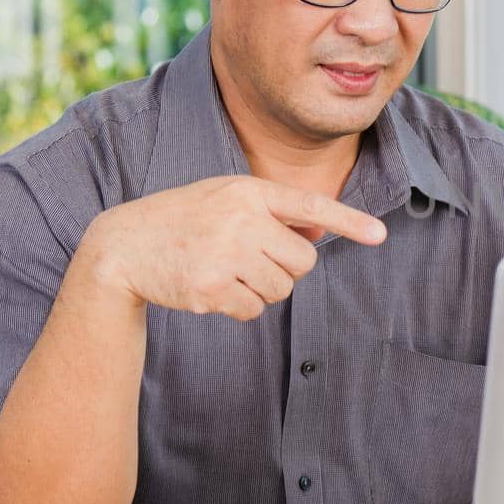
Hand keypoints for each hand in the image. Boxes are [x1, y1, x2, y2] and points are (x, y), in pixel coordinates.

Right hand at [80, 176, 385, 319]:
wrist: (123, 246)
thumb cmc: (185, 220)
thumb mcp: (227, 200)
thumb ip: (273, 212)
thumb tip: (319, 236)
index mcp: (248, 192)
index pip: (309, 207)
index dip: (348, 222)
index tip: (380, 235)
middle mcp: (241, 221)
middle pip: (303, 262)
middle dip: (286, 267)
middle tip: (252, 259)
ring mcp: (226, 256)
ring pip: (282, 289)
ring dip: (263, 288)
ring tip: (228, 270)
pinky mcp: (211, 289)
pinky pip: (254, 310)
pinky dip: (240, 307)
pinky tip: (213, 288)